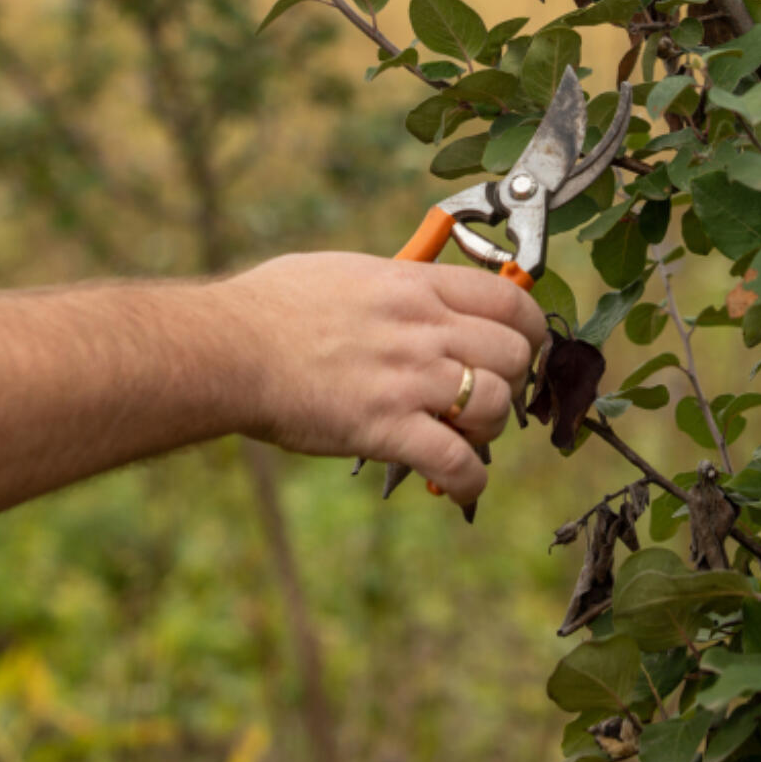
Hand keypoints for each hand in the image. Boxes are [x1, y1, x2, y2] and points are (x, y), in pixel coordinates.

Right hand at [219, 252, 546, 505]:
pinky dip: (470, 482)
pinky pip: (457, 463)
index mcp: (415, 286)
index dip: (531, 328)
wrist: (229, 347)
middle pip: (513, 354)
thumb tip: (417, 293)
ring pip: (495, 406)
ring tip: (465, 437)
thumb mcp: (348, 272)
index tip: (525, 347)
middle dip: (511, 381)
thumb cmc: (273, 306)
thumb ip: (395, 285)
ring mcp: (408, 378)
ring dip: (489, 429)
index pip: (508, 298)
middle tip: (488, 397)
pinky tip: (462, 489)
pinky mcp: (387, 428)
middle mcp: (423, 328)